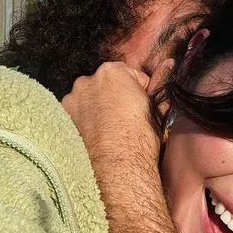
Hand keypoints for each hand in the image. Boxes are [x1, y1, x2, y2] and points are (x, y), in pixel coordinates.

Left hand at [63, 60, 172, 193]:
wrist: (117, 167)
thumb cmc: (140, 139)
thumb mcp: (156, 109)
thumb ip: (160, 84)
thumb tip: (169, 65)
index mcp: (113, 72)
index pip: (130, 75)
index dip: (138, 91)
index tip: (140, 106)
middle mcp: (88, 80)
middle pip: (106, 85)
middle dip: (114, 97)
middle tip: (124, 119)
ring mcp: (73, 99)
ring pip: (89, 99)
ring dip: (97, 108)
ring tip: (109, 130)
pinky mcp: (63, 118)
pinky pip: (77, 114)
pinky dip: (84, 121)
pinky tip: (95, 135)